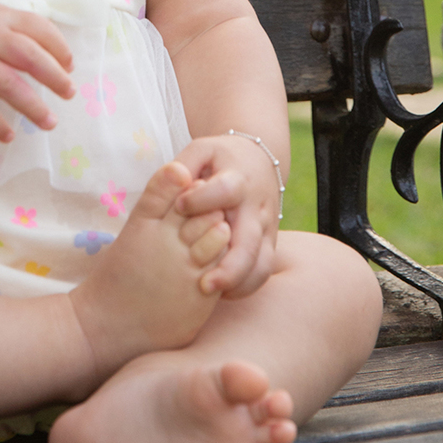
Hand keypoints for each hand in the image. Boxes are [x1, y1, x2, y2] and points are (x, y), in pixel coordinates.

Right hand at [0, 3, 75, 141]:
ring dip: (31, 105)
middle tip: (69, 93)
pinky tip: (9, 135)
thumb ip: (20, 31)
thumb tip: (60, 61)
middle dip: (53, 75)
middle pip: (26, 54)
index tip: (69, 66)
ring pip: (6, 83)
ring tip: (49, 121)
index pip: (36, 26)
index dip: (58, 47)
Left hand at [172, 134, 282, 298]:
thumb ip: (183, 165)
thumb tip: (174, 179)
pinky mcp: (268, 244)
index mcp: (238, 178)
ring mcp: (265, 228)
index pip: (225, 191)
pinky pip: (262, 271)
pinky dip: (245, 285)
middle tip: (205, 285)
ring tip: (211, 291)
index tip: (179, 205)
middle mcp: (255, 207)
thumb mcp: (201, 151)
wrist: (257, 159)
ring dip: (239, 282)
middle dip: (230, 267)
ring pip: (261, 262)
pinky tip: (222, 291)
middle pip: (250, 241)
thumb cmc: (219, 159)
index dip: (201, 199)